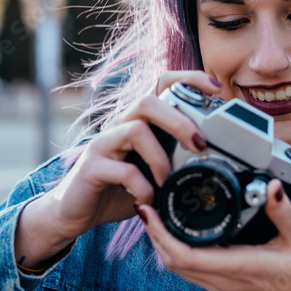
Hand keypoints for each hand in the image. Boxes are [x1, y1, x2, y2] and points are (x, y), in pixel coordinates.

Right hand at [14, 71, 223, 269]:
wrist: (74, 212)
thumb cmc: (118, 189)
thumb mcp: (152, 170)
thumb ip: (175, 159)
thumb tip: (216, 158)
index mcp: (137, 121)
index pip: (160, 84)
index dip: (188, 79)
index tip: (215, 88)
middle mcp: (118, 125)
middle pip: (147, 101)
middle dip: (179, 119)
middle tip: (200, 144)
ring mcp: (102, 144)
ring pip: (136, 129)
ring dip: (161, 158)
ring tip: (168, 181)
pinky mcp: (90, 168)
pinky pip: (123, 170)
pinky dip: (143, 187)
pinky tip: (149, 199)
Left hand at [137, 180, 290, 290]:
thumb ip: (282, 210)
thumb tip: (269, 184)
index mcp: (241, 268)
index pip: (185, 256)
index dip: (160, 234)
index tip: (149, 210)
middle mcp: (227, 282)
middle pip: (173, 263)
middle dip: (155, 235)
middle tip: (148, 204)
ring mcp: (226, 288)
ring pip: (180, 269)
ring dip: (164, 244)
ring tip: (159, 215)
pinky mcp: (228, 288)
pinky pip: (193, 271)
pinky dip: (179, 252)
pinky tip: (182, 233)